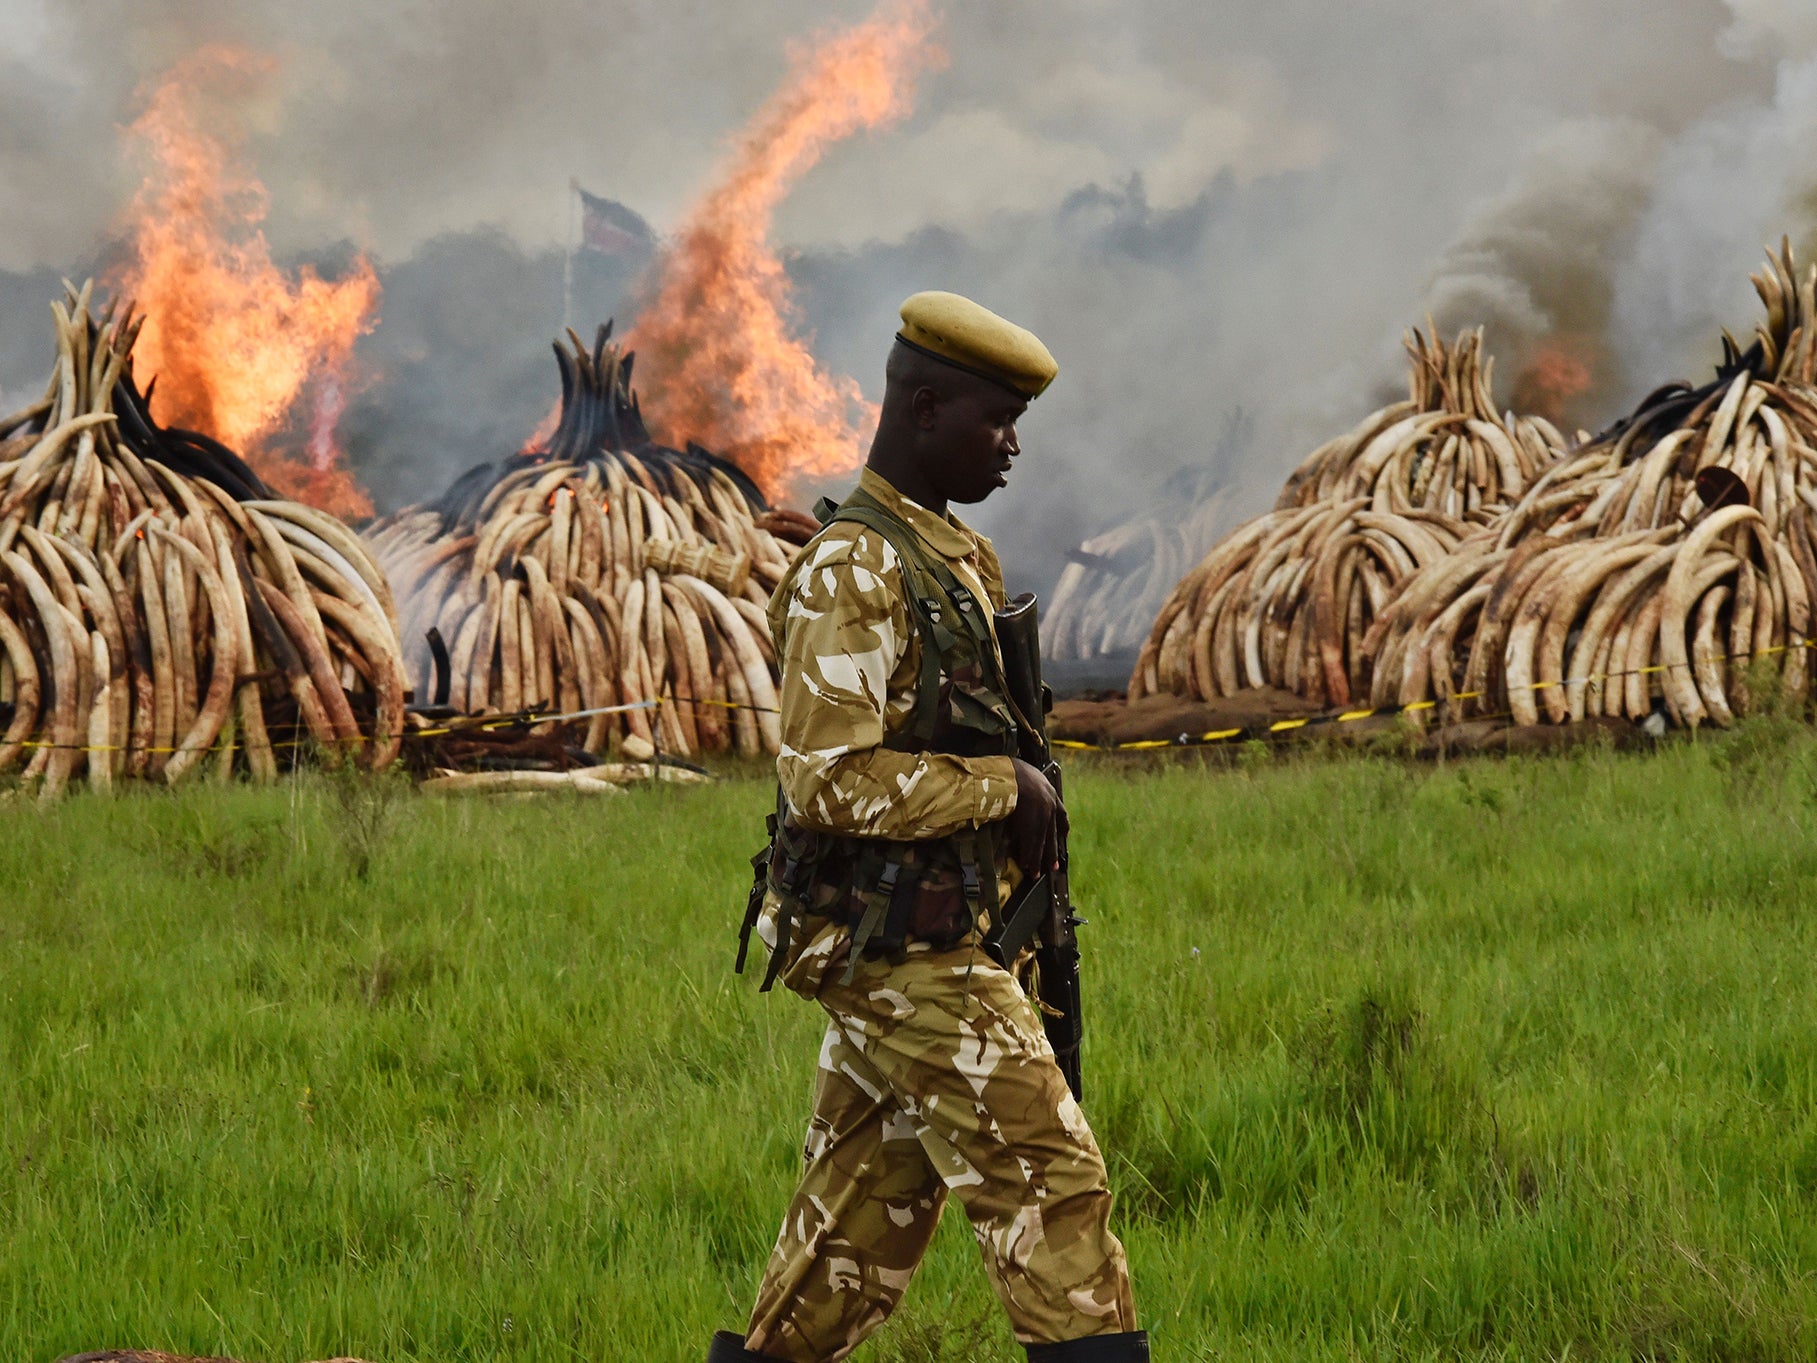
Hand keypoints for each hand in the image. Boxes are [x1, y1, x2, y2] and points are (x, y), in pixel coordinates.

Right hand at [1007, 757, 1066, 874]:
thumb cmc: (1015, 770)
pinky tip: (1025, 864)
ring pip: (1040, 844)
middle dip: (1051, 853)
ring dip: (1037, 860)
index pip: (1062, 816)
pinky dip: (1027, 856)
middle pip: (1052, 836)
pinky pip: (1030, 846)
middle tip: (1053, 866)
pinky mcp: (1030, 827)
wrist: (1012, 775)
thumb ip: (1030, 785)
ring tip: (1035, 873)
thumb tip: (1022, 790)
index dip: (1063, 828)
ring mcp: (1041, 819)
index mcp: (1051, 795)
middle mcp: (1050, 808)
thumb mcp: (1029, 774)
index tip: (1064, 836)